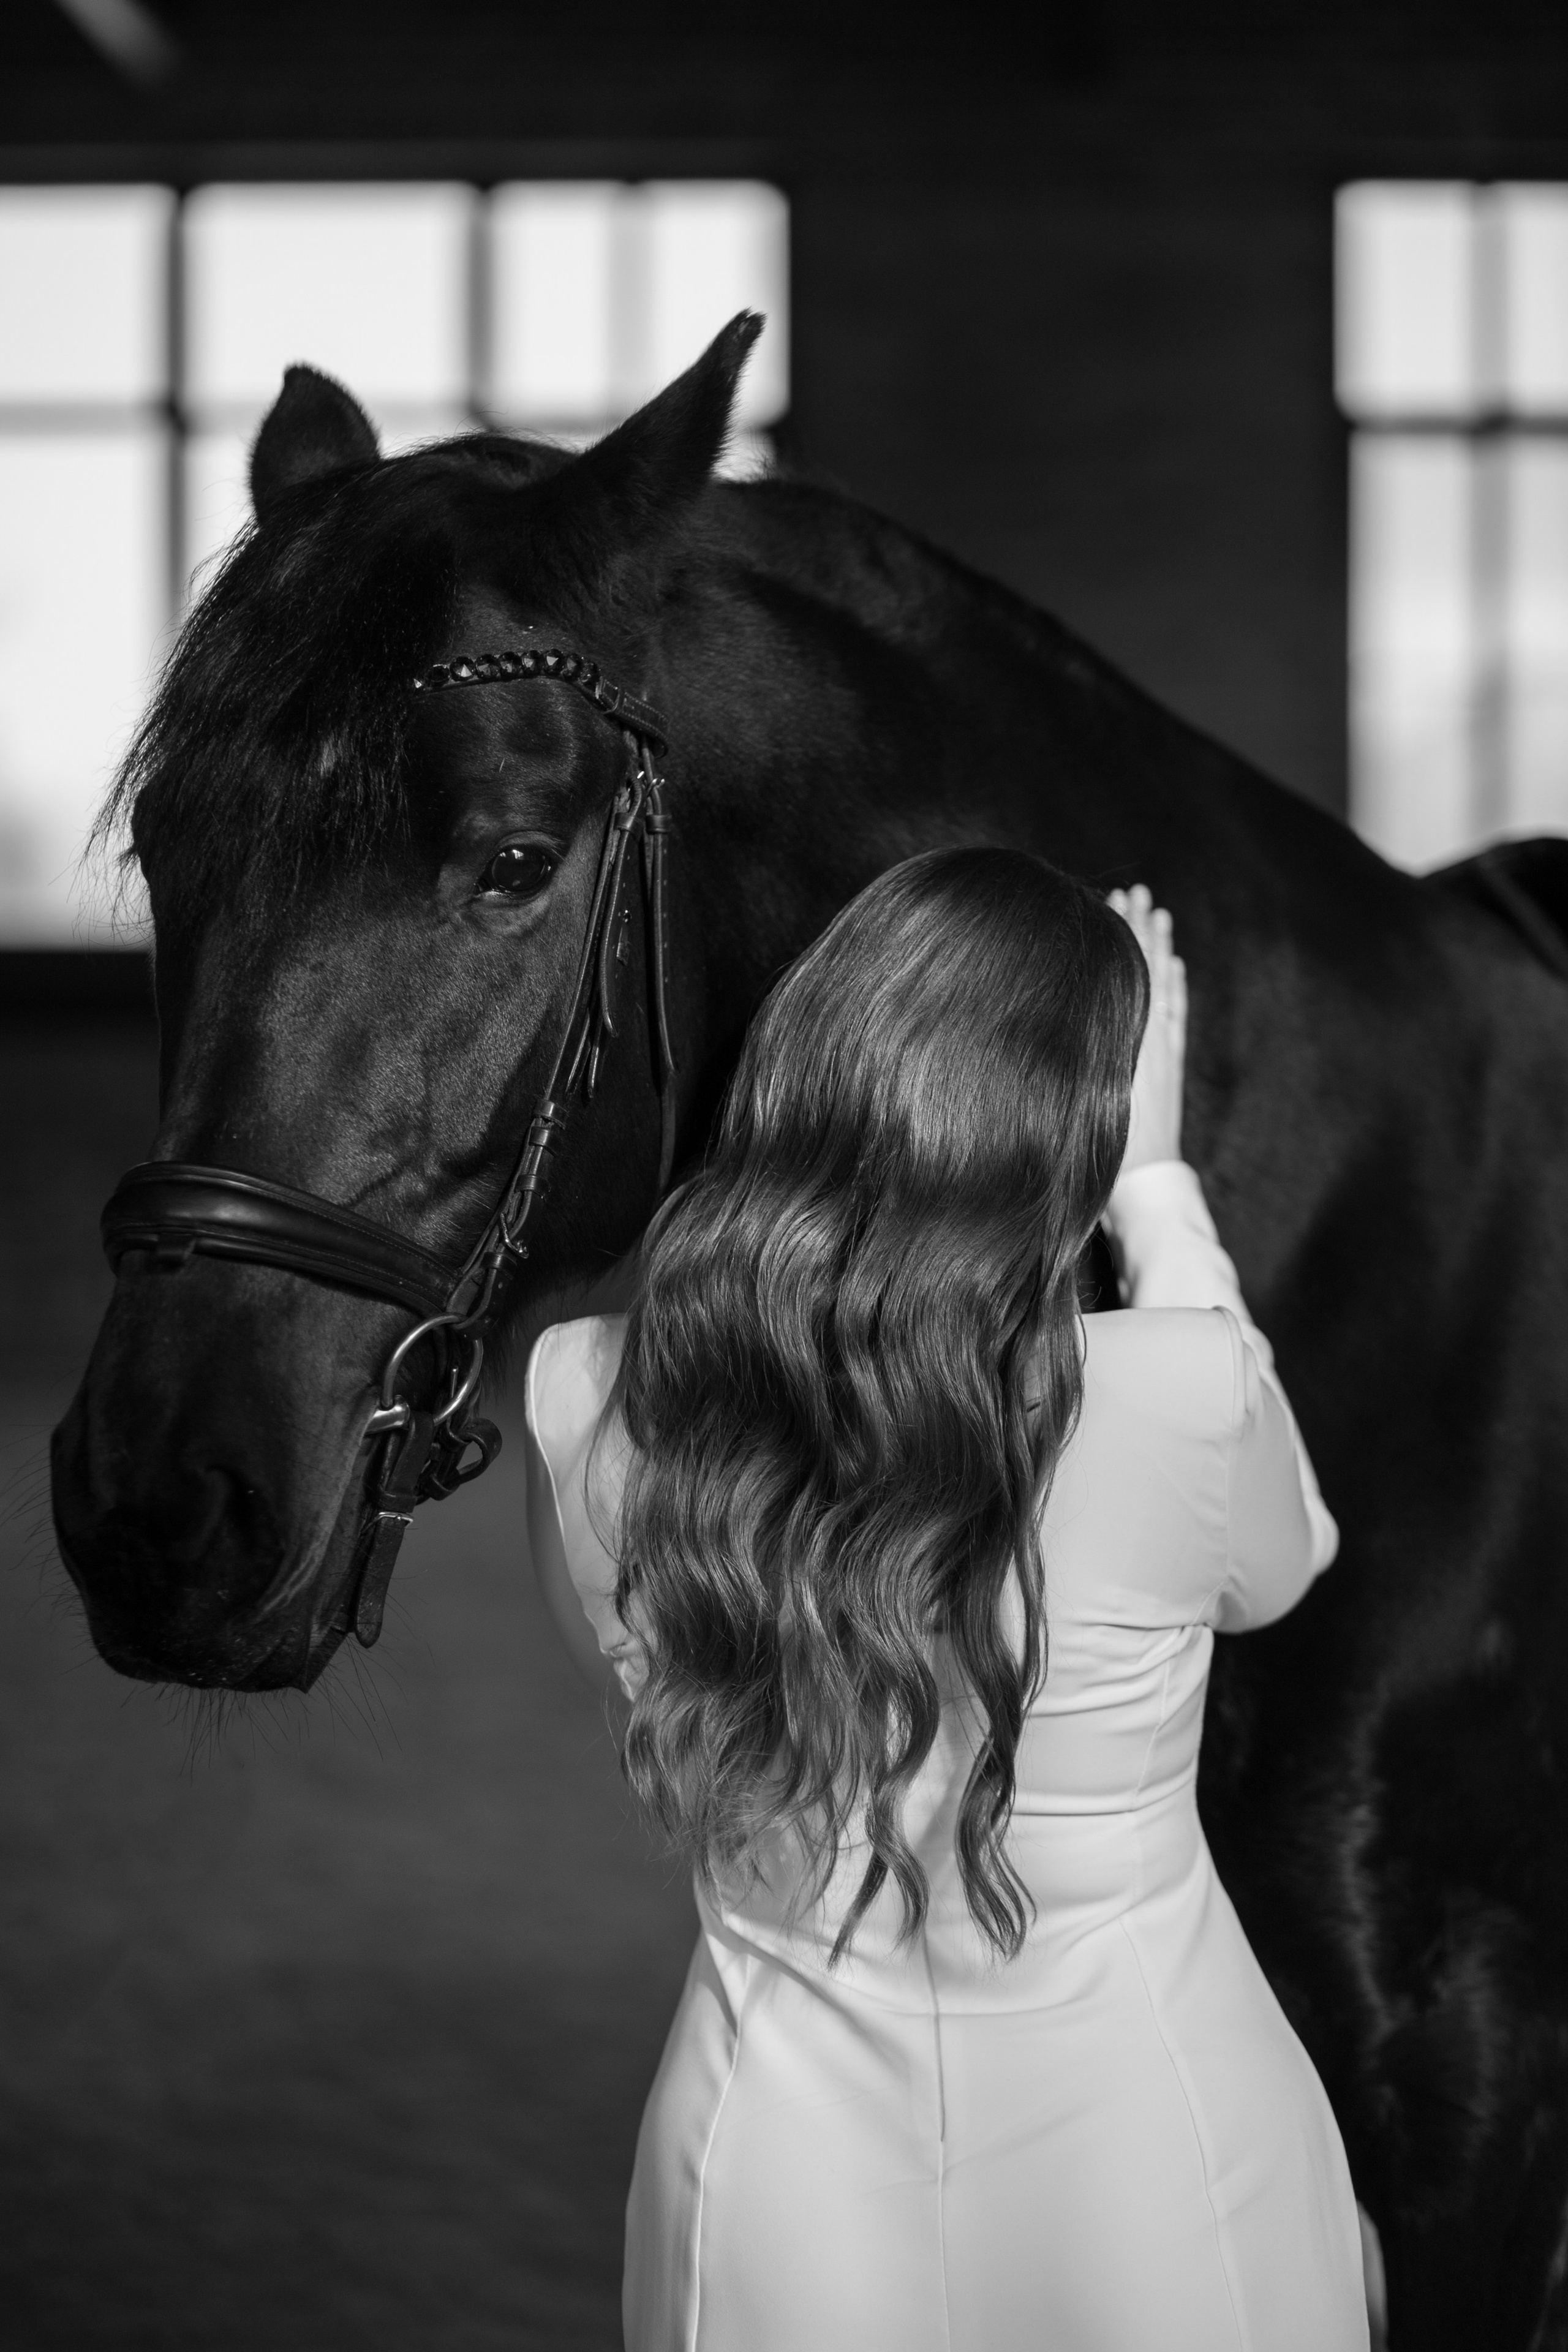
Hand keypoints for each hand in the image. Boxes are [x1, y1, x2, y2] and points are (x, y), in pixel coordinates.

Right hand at [1108, 884, 1186, 1173]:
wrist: (1146, 1189)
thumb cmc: (1109, 1151)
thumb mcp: (1087, 1098)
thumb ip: (1079, 1057)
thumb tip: (1066, 1008)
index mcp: (1130, 1042)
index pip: (1130, 973)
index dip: (1125, 935)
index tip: (1119, 900)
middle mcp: (1150, 1040)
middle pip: (1148, 970)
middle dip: (1141, 930)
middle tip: (1138, 892)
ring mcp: (1163, 1054)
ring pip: (1163, 987)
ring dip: (1160, 950)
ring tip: (1159, 914)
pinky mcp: (1169, 1071)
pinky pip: (1174, 1016)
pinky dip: (1175, 988)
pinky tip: (1175, 968)